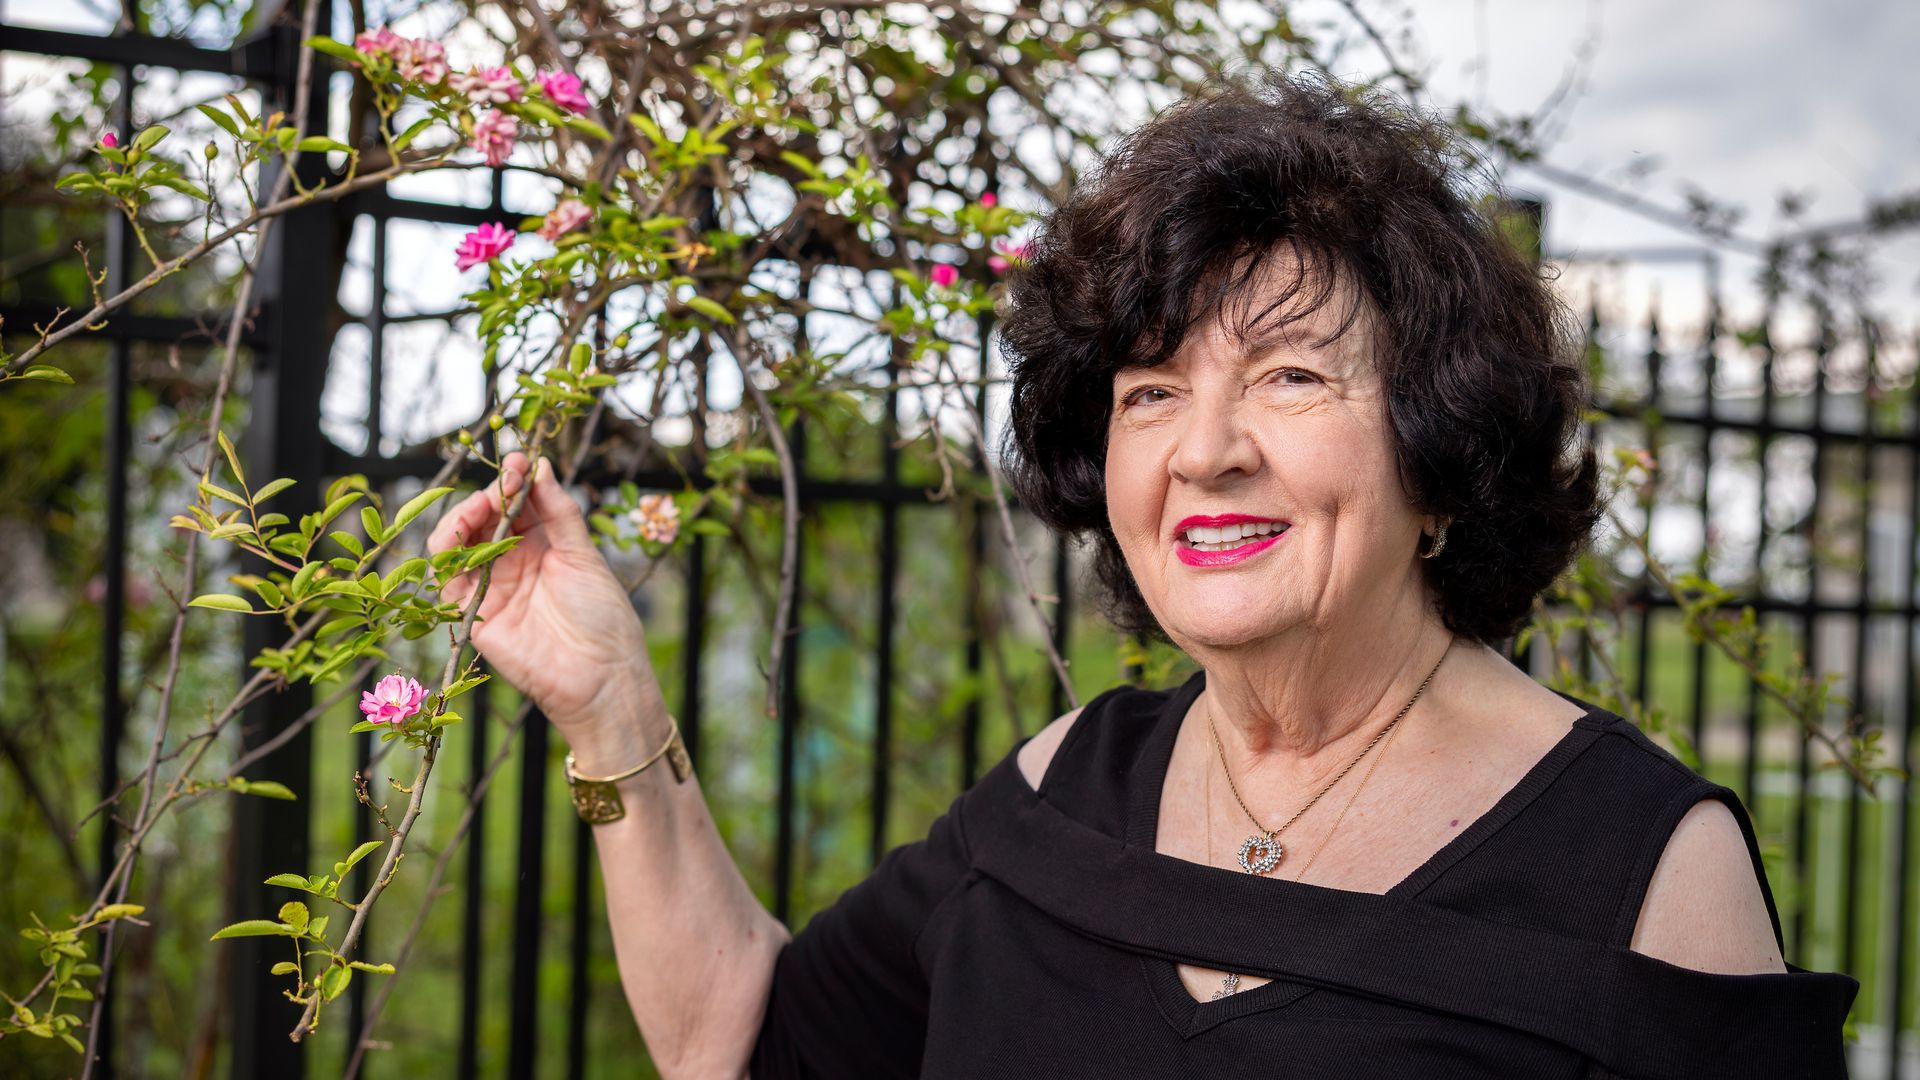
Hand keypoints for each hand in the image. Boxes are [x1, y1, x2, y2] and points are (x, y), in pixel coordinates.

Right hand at [425, 450, 661, 734]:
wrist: (602, 676)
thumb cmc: (604, 616)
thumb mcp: (584, 555)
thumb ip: (560, 511)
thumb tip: (541, 465)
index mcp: (543, 544)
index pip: (515, 502)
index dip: (512, 479)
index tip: (517, 460)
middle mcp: (512, 561)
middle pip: (480, 518)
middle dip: (486, 494)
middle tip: (504, 482)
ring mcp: (491, 587)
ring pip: (456, 544)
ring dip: (462, 519)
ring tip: (481, 507)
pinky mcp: (475, 615)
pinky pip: (448, 582)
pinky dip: (448, 556)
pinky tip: (464, 539)